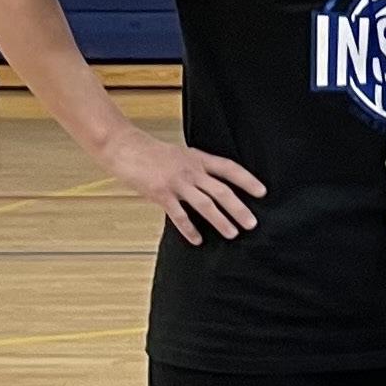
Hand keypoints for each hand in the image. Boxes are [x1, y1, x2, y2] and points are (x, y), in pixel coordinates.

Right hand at [101, 129, 263, 245]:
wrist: (123, 146)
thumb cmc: (151, 151)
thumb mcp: (181, 154)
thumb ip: (197, 167)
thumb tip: (213, 184)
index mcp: (198, 159)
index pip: (229, 168)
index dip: (247, 180)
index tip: (262, 192)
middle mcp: (191, 170)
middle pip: (221, 191)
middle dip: (239, 208)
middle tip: (252, 223)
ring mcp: (176, 182)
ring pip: (205, 204)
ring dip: (220, 220)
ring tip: (233, 233)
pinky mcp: (160, 193)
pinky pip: (178, 215)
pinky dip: (189, 229)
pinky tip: (197, 240)